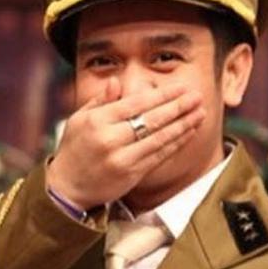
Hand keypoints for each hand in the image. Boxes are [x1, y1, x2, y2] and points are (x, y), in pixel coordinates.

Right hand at [46, 77, 204, 209]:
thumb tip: (117, 81)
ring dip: (183, 125)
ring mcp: (123, 158)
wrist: (67, 187)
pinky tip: (188, 132)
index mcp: (98, 121)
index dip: (162, 95)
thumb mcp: (80, 119)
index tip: (180, 88)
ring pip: (159, 139)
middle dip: (178, 107)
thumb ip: (101, 100)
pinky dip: (176, 144)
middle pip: (152, 120)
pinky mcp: (132, 174)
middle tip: (197, 96)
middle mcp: (111, 139)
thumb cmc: (74, 149)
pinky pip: (159, 156)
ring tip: (200, 113)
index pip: (136, 103)